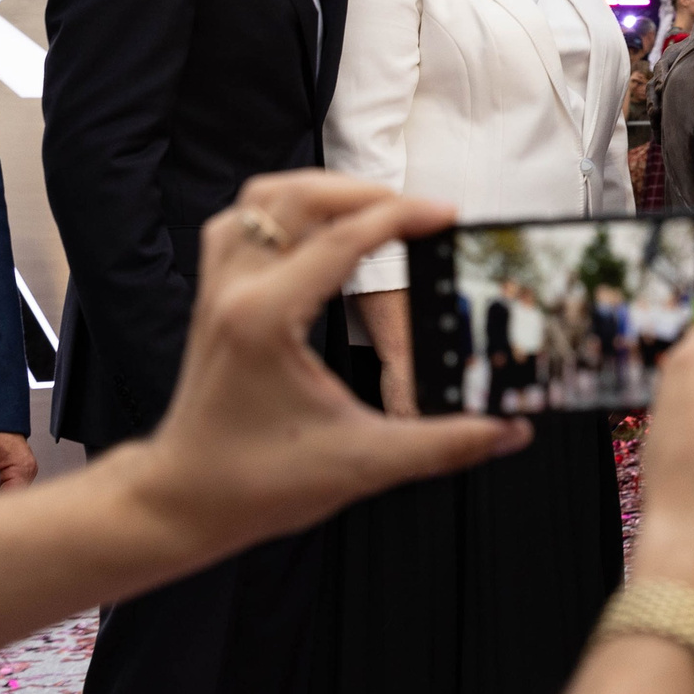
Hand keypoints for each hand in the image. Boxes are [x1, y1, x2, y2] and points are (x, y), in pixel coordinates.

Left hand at [122, 172, 534, 562]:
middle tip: (417, 210)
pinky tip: (320, 232)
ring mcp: (218, 292)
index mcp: (266, 319)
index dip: (404, 217)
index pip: (343, 238)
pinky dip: (283, 212)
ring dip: (320, 193)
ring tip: (373, 209)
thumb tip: (511, 432)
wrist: (182, 501)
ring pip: (261, 201)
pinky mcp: (215, 301)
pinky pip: (241, 225)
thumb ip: (445, 444)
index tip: (449, 215)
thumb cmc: (255, 484)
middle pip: (296, 198)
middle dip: (364, 191)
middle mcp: (235, 292)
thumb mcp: (364, 464)